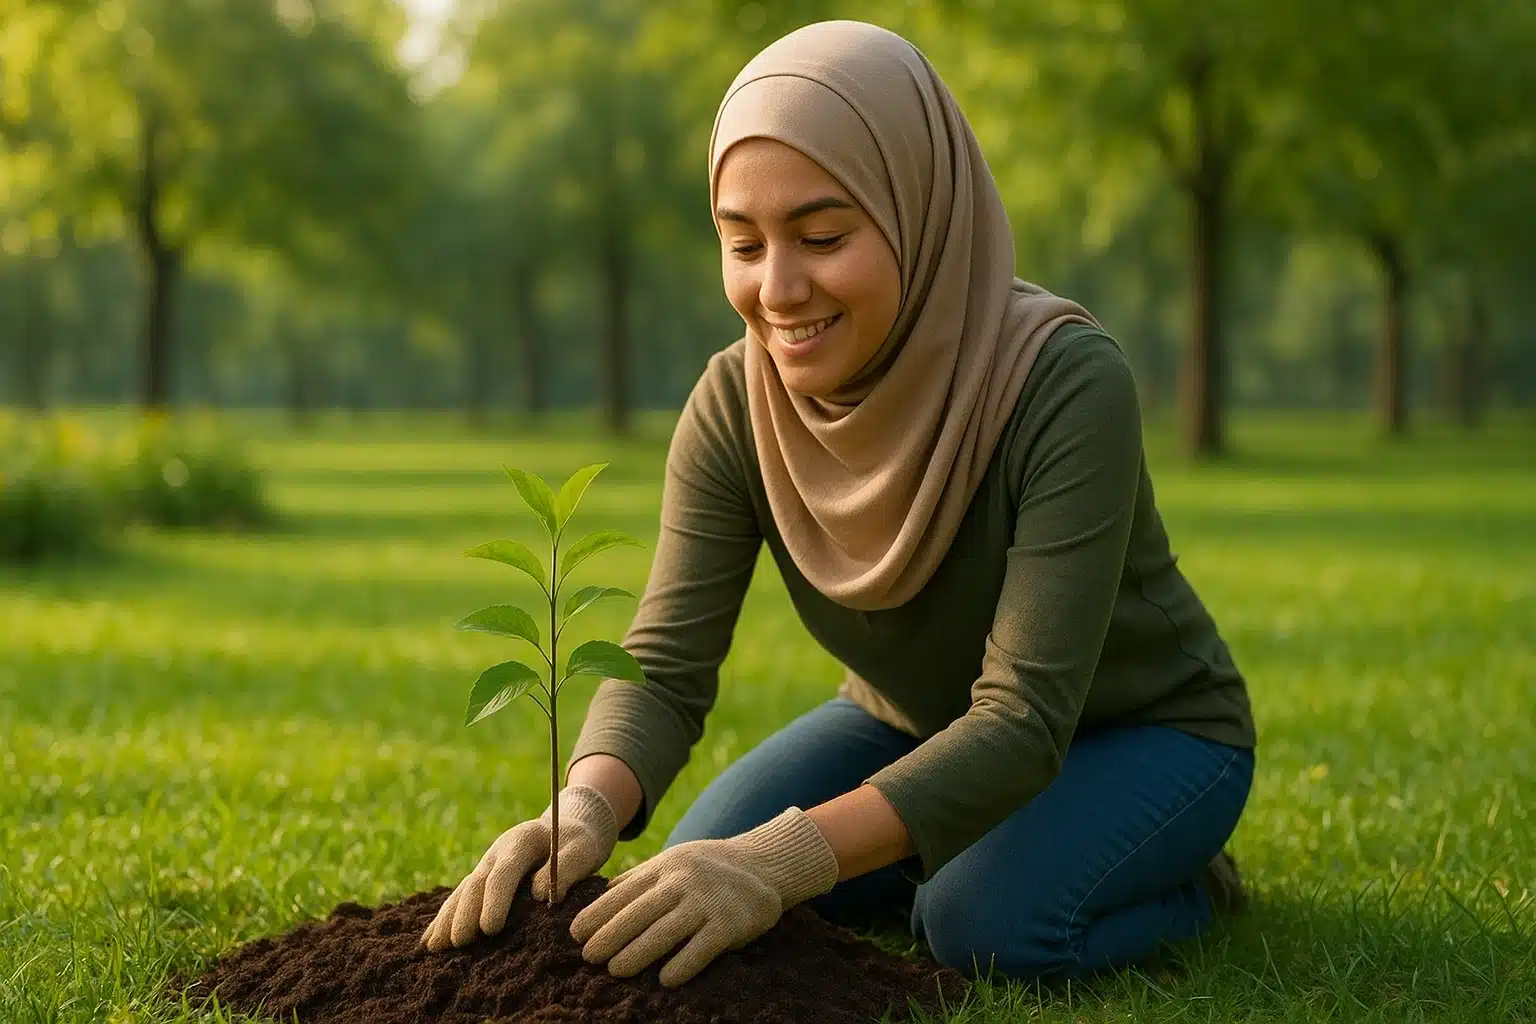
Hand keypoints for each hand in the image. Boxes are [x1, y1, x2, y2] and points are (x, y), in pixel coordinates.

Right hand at [421, 784, 617, 950]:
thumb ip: (566, 868)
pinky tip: (430, 941)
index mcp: (521, 840)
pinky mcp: (483, 879)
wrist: (567, 828)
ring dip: (447, 920)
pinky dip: (444, 919)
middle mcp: (497, 852)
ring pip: (462, 892)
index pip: (504, 872)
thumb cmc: (578, 842)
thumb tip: (542, 894)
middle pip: (476, 884)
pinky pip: (460, 899)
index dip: (495, 900)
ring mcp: (486, 865)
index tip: (490, 929)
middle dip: (464, 914)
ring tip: (435, 948)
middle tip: (458, 943)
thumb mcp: (582, 849)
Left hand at [570, 807, 838, 986]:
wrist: (764, 864)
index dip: (598, 913)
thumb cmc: (709, 869)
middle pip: (640, 911)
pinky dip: (683, 964)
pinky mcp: (730, 923)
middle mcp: (684, 880)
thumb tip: (601, 896)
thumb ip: (641, 878)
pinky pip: (703, 947)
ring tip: (615, 971)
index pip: (625, 891)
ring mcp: (708, 901)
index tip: (576, 934)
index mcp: (666, 866)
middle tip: (588, 958)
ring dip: (638, 952)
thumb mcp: (674, 862)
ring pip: (666, 930)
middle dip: (611, 935)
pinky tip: (665, 980)